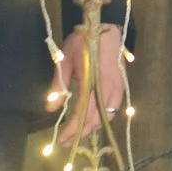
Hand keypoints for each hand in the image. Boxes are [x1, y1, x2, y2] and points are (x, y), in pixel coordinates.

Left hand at [49, 24, 128, 141]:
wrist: (105, 29)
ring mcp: (117, 89)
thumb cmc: (82, 42)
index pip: (81, 112)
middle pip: (95, 119)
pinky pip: (113, 110)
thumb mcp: (64, 60)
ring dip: (92, 127)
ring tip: (77, 133)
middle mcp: (106, 88)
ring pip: (106, 117)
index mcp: (91, 81)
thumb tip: (50, 108)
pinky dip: (102, 119)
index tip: (61, 139)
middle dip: (80, 133)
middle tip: (66, 141)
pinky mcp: (121, 87)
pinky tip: (92, 121)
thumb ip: (58, 85)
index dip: (72, 129)